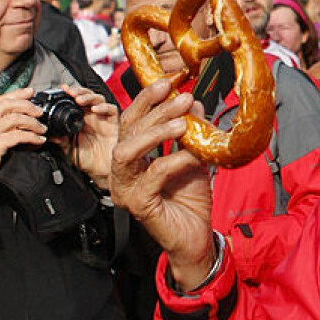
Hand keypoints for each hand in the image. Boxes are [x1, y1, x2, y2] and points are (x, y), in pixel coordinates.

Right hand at [0, 88, 45, 204]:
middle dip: (28, 106)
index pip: (1, 100)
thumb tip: (19, 123)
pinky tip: (39, 140)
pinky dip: (33, 137)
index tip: (30, 92)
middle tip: (40, 112)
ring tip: (42, 129)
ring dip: (34, 123)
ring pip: (16, 119)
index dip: (18, 94)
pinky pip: (19, 136)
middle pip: (9, 105)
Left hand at [52, 85, 118, 188]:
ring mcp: (103, 118)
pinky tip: (95, 109)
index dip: (69, 93)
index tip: (61, 89)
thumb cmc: (87, 159)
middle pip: (87, 95)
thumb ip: (58, 140)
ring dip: (89, 96)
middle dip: (78, 91)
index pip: (75, 101)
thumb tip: (46, 133)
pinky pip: (112, 110)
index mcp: (80, 119)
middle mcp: (92, 116)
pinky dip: (104, 107)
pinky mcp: (114, 123)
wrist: (101, 171)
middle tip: (70, 92)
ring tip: (79, 99)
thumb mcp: (67, 149)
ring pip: (98, 99)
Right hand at [110, 79, 215, 289]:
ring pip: (128, 151)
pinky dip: (175, 160)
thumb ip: (191, 132)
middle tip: (181, 99)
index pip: (131, 121)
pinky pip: (154, 174)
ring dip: (155, 132)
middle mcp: (122, 172)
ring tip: (182, 123)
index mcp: (132, 157)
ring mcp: (125, 188)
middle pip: (128, 130)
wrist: (197, 237)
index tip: (167, 83)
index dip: (146, 100)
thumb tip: (193, 101)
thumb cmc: (190, 200)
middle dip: (155, 111)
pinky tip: (193, 154)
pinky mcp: (138, 204)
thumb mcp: (193, 157)